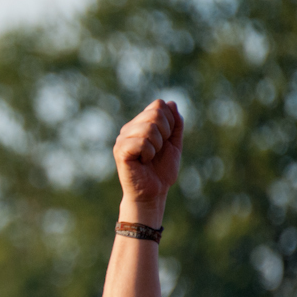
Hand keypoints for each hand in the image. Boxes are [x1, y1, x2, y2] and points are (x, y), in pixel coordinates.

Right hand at [113, 100, 182, 222]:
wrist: (154, 193)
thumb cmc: (161, 171)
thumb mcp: (174, 144)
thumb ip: (175, 125)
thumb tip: (171, 103)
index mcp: (140, 124)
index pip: (158, 105)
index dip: (169, 121)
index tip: (165, 140)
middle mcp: (129, 129)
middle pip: (155, 113)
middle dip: (165, 133)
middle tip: (158, 150)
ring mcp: (122, 139)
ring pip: (149, 128)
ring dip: (157, 146)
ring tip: (149, 157)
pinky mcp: (121, 151)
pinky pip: (141, 142)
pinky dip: (149, 153)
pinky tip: (143, 162)